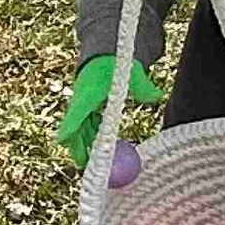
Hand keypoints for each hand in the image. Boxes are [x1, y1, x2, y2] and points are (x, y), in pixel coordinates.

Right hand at [57, 53, 161, 167]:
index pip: (77, 112)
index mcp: (89, 92)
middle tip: (87, 169)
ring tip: (95, 168)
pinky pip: (84, 129)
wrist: (103, 55)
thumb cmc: (116, 65)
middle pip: (74, 129)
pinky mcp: (85, 111)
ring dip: (84, 148)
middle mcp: (80, 101)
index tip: (66, 144)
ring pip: (78, 132)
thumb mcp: (133, 73)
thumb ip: (144, 87)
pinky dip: (90, 141)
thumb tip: (158, 95)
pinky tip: (100, 153)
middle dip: (77, 149)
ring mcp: (81, 107)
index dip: (70, 129)